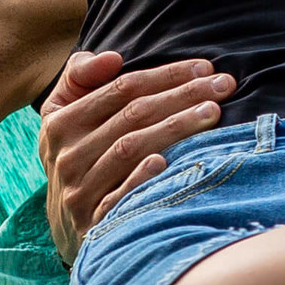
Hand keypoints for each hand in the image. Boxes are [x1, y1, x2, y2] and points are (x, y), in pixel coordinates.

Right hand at [37, 50, 233, 264]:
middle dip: (183, 96)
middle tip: (224, 86)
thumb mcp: (65, 113)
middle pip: (132, 116)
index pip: (121, 89)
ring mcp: (79, 191)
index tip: (205, 68)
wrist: (64, 226)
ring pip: (131, 149)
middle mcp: (67, 155)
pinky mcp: (92, 223)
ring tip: (213, 114)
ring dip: (175, 128)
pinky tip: (168, 163)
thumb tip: (112, 58)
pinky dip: (141, 178)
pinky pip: (119, 197)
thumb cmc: (77, 155)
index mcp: (60, 122)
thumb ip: (81, 76)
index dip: (166, 75)